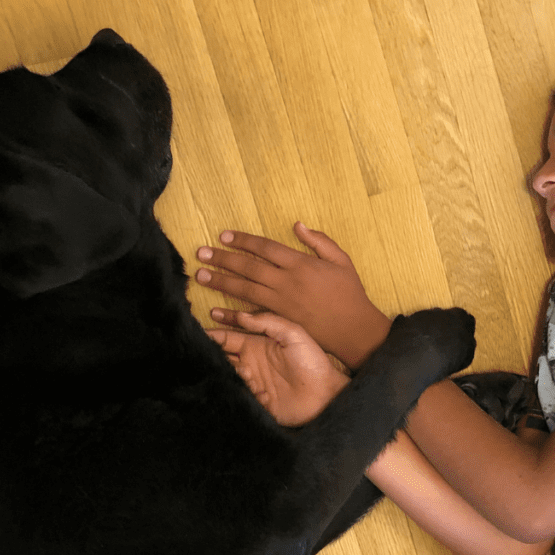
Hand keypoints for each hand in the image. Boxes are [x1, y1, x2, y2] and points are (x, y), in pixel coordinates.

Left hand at [196, 222, 391, 370]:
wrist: (354, 329)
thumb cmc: (350, 292)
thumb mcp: (341, 260)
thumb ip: (319, 241)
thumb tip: (297, 225)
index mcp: (301, 264)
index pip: (265, 248)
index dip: (243, 241)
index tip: (223, 236)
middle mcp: (287, 283)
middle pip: (249, 268)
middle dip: (223, 259)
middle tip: (200, 253)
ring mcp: (282, 304)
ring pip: (245, 290)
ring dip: (221, 282)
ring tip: (200, 276)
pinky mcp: (281, 322)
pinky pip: (252, 315)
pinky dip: (232, 314)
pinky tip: (215, 311)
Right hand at [207, 311, 349, 426]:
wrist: (326, 394)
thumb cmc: (313, 362)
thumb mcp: (294, 334)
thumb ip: (268, 322)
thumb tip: (241, 315)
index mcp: (257, 345)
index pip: (227, 338)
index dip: (213, 333)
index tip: (201, 331)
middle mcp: (250, 363)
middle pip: (222, 357)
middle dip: (214, 355)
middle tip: (212, 355)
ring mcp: (252, 383)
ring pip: (227, 377)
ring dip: (233, 374)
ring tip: (249, 373)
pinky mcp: (255, 402)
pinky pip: (239, 396)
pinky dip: (246, 392)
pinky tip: (263, 392)